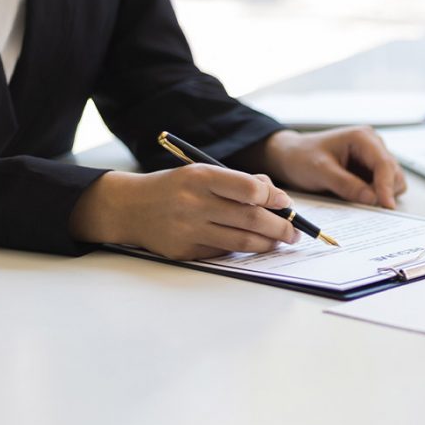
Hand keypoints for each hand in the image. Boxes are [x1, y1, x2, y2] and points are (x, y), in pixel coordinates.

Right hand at [69, 166, 301, 259]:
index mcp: (201, 177)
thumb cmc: (175, 187)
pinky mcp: (185, 251)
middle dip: (281, 227)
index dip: (275, 198)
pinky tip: (252, 245)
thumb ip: (239, 182)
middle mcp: (194, 203)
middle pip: (252, 219)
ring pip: (242, 241)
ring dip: (268, 243)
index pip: (250, 189)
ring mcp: (189, 230)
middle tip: (295, 231)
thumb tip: (277, 197)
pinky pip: (224, 252)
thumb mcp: (202, 172)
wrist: (130, 208)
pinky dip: (242, 249)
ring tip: (281, 241)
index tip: (286, 203)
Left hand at [256, 127, 407, 208]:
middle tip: (366, 207)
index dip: (387, 187)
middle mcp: (373, 146)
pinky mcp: (369, 171)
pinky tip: (358, 199)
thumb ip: (346, 184)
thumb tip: (372, 199)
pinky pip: (382, 187)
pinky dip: (375, 196)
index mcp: (362, 138)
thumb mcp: (320, 171)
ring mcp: (372, 159)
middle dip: (385, 192)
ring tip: (356, 200)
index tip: (386, 206)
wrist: (289, 157)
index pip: (384, 164)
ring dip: (381, 195)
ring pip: (392, 182)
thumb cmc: (301, 157)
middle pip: (394, 174)